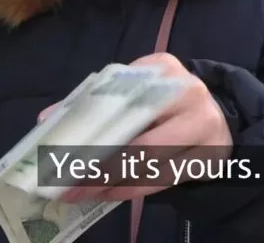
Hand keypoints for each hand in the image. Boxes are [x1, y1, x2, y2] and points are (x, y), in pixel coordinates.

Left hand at [51, 52, 232, 202]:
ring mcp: (203, 125)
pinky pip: (162, 179)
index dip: (88, 120)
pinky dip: (130, 189)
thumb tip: (48, 120)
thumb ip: (94, 101)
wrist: (215, 118)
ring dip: (110, 181)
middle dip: (97, 161)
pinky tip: (105, 194)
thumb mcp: (135, 91)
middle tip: (65, 179)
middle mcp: (187, 92)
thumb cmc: (163, 103)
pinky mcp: (208, 157)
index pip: (119, 94)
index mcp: (162, 68)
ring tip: (79, 191)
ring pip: (148, 160)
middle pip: (135, 129)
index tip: (59, 144)